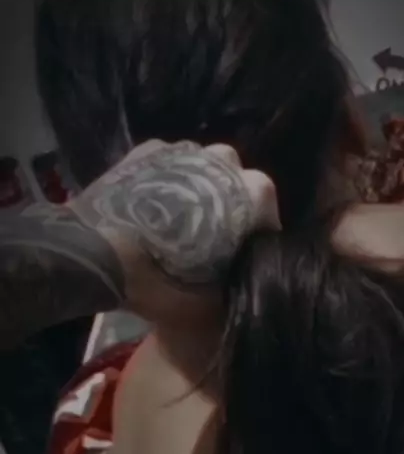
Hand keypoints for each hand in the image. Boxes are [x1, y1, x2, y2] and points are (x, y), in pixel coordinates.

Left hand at [68, 140, 280, 292]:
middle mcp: (217, 158)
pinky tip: (156, 206)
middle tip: (215, 234)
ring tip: (184, 219)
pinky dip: (169, 180)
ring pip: (202, 164)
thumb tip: (243, 287)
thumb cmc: (151, 277)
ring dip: (200, 187)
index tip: (248, 247)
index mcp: (243, 190)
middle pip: (234, 176)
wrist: (86, 252)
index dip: (261, 225)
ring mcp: (178, 149)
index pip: (266, 198)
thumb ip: (229, 292)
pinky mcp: (143, 151)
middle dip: (230, 202)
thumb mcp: (201, 304)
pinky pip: (169, 162)